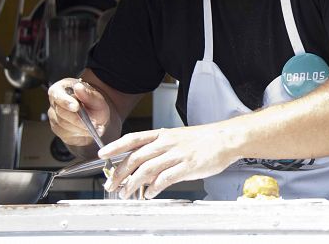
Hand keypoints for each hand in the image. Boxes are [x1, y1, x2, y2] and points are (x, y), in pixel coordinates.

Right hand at [47, 78, 110, 147]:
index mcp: (61, 89)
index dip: (65, 101)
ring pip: (63, 125)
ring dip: (81, 128)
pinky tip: (89, 132)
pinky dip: (79, 134)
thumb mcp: (97, 99)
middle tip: (93, 122)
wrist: (96, 118)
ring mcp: (54, 117)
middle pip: (61, 112)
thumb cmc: (94, 105)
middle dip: (78, 119)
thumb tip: (78, 87)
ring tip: (96, 127)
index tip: (76, 107)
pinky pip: (65, 134)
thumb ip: (88, 94)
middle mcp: (55, 103)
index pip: (56, 94)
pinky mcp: (57, 130)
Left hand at [98, 124, 236, 199]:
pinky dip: (153, 188)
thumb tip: (143, 170)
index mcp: (163, 134)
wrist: (226, 138)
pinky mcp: (187, 166)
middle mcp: (167, 142)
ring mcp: (177, 154)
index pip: (133, 138)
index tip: (102, 154)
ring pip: (146, 170)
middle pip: (135, 157)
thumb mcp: (178, 139)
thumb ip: (159, 152)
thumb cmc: (204, 139)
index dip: (115, 146)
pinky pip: (165, 179)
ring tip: (126, 193)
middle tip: (112, 185)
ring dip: (133, 184)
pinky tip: (149, 194)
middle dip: (120, 173)